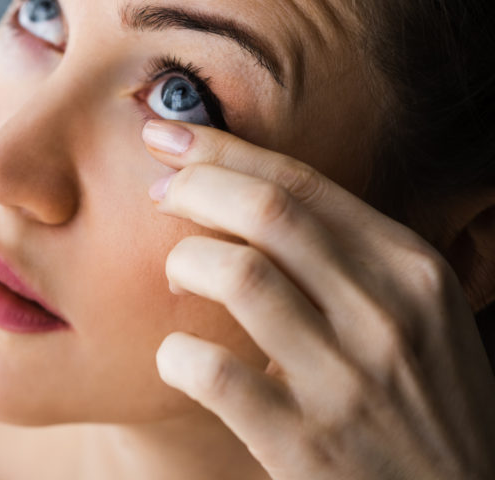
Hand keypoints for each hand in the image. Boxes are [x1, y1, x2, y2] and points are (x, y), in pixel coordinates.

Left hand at [141, 119, 494, 479]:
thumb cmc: (417, 402)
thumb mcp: (413, 315)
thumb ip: (345, 256)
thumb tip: (240, 188)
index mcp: (412, 270)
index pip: (302, 183)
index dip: (222, 150)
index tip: (167, 133)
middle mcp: (388, 315)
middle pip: (266, 211)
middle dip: (193, 185)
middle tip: (159, 194)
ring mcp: (348, 381)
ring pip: (236, 274)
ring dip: (185, 261)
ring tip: (178, 275)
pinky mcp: (303, 443)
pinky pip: (210, 370)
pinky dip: (175, 354)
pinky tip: (178, 358)